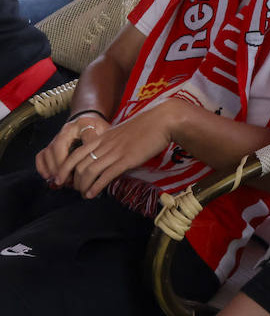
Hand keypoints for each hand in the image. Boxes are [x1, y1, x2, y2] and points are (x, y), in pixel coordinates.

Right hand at [36, 112, 109, 184]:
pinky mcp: (51, 144)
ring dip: (53, 169)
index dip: (76, 160)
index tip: (79, 173)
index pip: (77, 142)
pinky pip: (41, 155)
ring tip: (62, 181)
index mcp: (82, 125)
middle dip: (61, 167)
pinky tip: (49, 177)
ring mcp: (57, 137)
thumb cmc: (100, 130)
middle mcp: (66, 129)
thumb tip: (98, 162)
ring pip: (48, 153)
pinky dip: (43, 167)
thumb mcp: (106, 134)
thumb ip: (103, 145)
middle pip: (57, 148)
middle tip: (68, 181)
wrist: (90, 122)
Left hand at [64, 103, 183, 197]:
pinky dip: (96, 187)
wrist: (163, 120)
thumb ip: (114, 144)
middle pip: (79, 165)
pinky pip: (106, 175)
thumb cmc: (148, 126)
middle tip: (73, 190)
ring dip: (82, 186)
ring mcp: (115, 152)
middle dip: (72, 180)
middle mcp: (105, 145)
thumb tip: (110, 157)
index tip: (60, 178)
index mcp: (103, 137)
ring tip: (83, 195)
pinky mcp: (127, 159)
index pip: (75, 154)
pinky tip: (92, 194)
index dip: (64, 168)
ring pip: (89, 171)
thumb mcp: (125, 133)